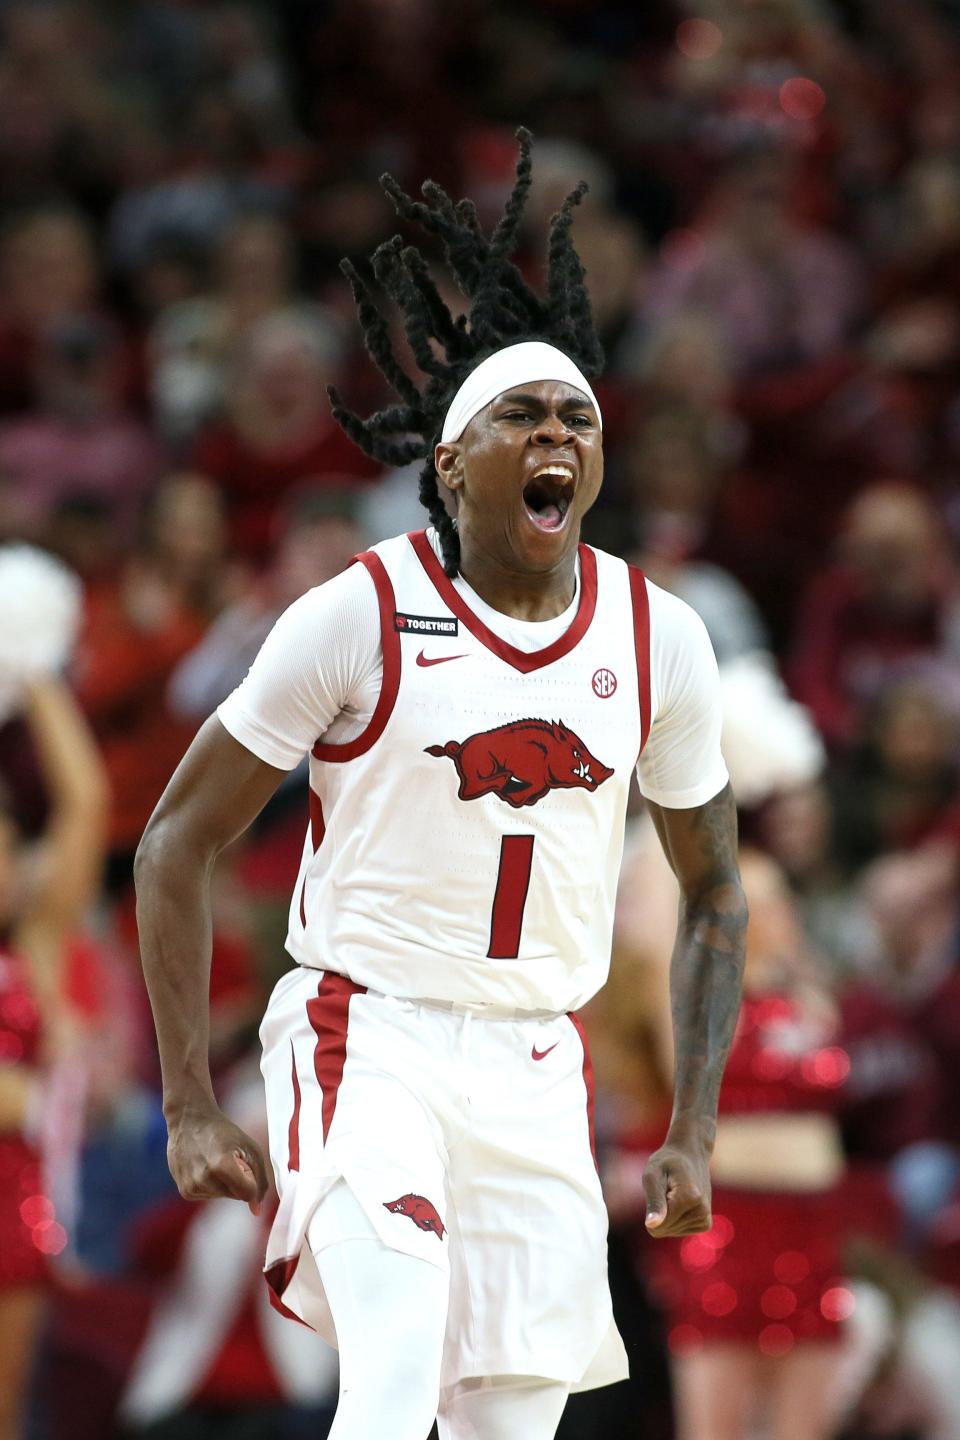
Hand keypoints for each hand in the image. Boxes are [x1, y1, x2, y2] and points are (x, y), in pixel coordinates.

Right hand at [166, 1101, 269, 1215]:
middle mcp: (203, 1179)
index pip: (247, 1193)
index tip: (244, 1163)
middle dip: (238, 1181)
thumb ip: (260, 1180)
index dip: (251, 1179)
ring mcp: (191, 1187)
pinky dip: (212, 1184)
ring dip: (224, 1183)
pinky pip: (209, 1196)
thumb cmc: (224, 1132)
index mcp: (222, 1165)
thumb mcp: (250, 1148)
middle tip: (228, 1158)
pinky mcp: (185, 1191)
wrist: (190, 1121)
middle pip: (236, 1196)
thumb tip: (257, 1211)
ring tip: (214, 1160)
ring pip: (223, 1196)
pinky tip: (204, 1166)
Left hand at [642, 1131, 711, 1237]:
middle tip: (667, 1190)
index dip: (652, 1208)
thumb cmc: (666, 1162)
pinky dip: (674, 1218)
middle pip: (663, 1230)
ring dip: (667, 1213)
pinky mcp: (705, 1223)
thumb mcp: (652, 1175)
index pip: (658, 1226)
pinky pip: (678, 1230)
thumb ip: (654, 1202)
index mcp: (689, 1198)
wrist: (691, 1155)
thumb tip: (651, 1226)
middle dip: (659, 1211)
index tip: (661, 1188)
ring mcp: (705, 1219)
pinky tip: (680, 1201)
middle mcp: (701, 1211)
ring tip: (674, 1193)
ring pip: (670, 1231)